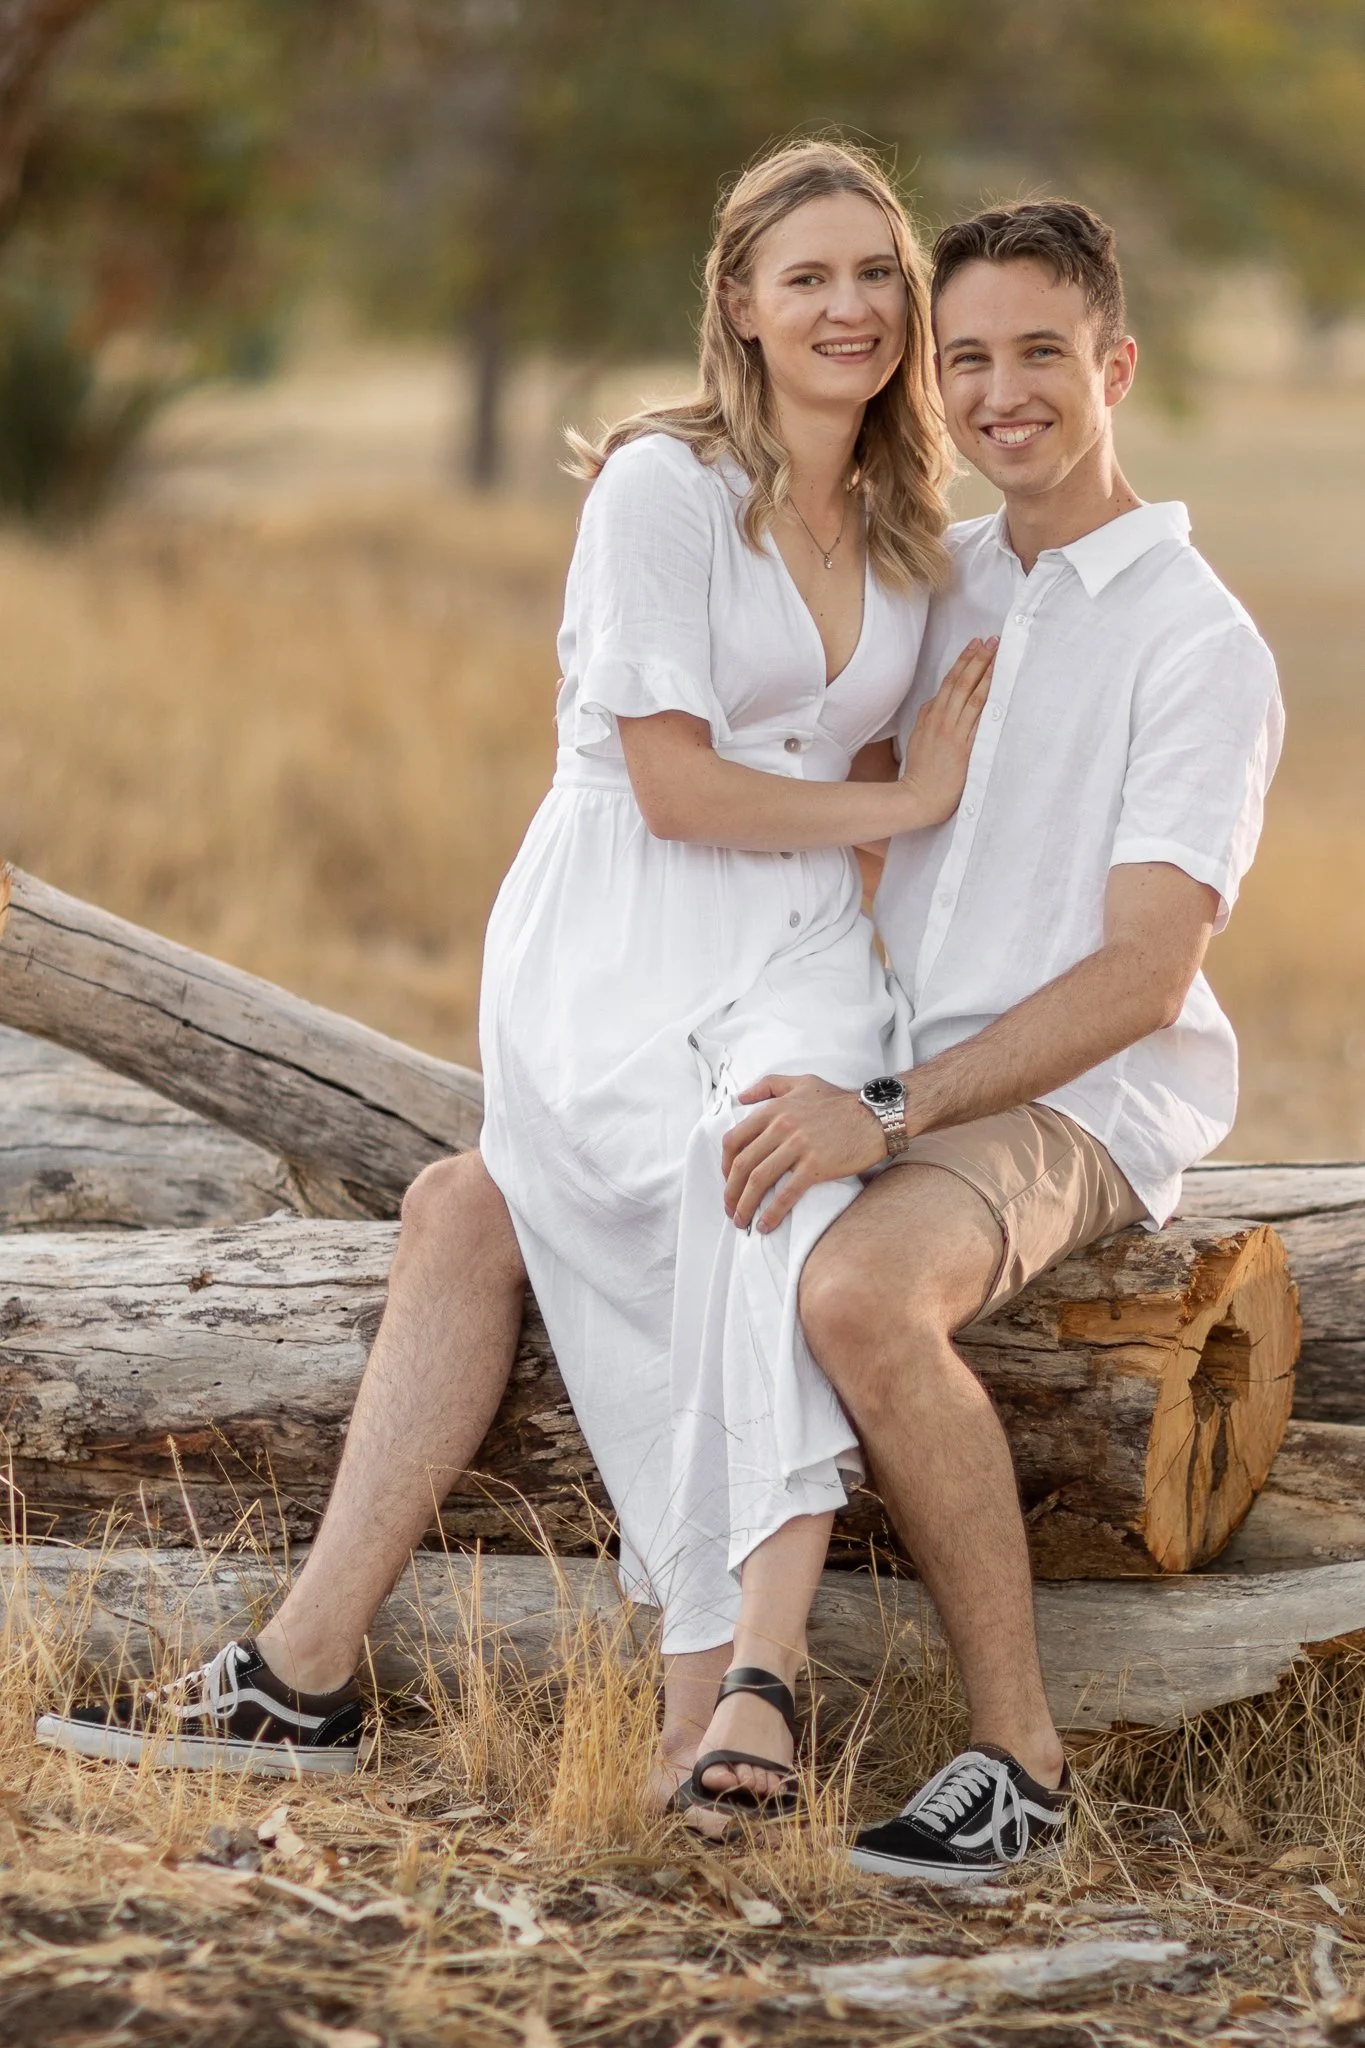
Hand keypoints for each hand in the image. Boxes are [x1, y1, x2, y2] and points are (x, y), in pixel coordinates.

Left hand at [721, 1074, 889, 1232]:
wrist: (876, 1115)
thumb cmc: (840, 1101)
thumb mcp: (802, 1082)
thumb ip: (769, 1085)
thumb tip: (741, 1096)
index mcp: (773, 1110)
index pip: (734, 1140)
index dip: (725, 1165)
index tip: (728, 1181)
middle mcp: (781, 1127)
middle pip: (742, 1164)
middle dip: (730, 1191)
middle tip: (729, 1208)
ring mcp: (798, 1147)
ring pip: (758, 1180)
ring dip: (745, 1205)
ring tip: (742, 1221)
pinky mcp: (816, 1165)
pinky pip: (787, 1193)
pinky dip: (772, 1212)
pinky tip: (766, 1225)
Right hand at [896, 636, 996, 829]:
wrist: (918, 797)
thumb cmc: (920, 771)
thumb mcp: (918, 737)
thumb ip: (928, 717)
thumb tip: (938, 701)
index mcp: (931, 716)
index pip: (950, 681)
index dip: (964, 660)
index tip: (976, 644)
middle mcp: (942, 720)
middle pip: (962, 683)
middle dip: (978, 659)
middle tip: (992, 641)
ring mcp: (954, 733)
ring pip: (972, 696)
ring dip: (986, 673)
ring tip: (998, 655)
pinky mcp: (965, 748)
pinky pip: (979, 720)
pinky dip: (989, 701)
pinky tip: (999, 688)